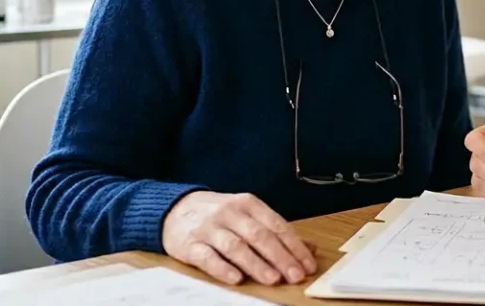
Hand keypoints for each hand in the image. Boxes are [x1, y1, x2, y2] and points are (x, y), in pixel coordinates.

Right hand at [161, 191, 316, 285]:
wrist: (174, 208)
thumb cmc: (219, 215)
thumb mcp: (248, 215)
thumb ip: (277, 231)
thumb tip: (310, 248)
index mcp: (248, 204)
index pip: (276, 225)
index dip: (294, 246)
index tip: (308, 265)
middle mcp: (230, 213)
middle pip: (259, 236)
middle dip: (280, 257)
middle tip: (295, 275)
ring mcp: (209, 228)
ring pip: (235, 246)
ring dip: (256, 263)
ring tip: (272, 279)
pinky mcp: (189, 244)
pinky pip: (207, 256)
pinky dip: (222, 268)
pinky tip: (235, 279)